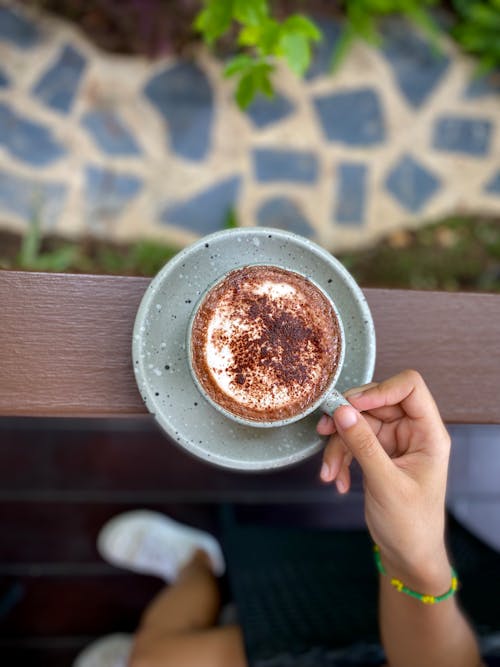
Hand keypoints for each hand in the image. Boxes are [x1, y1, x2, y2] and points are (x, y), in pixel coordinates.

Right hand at [317, 370, 451, 589]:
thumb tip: (341, 411)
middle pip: (375, 403)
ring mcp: (393, 442)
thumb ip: (363, 445)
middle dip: (347, 420)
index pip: (410, 388)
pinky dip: (340, 458)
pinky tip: (338, 480)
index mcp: (428, 434)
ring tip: (329, 472)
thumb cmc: (411, 525)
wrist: (407, 555)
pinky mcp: (377, 453)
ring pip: (357, 423)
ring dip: (338, 446)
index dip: (380, 389)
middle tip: (325, 431)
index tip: (352, 405)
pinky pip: (351, 441)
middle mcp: (411, 432)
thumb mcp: (386, 484)